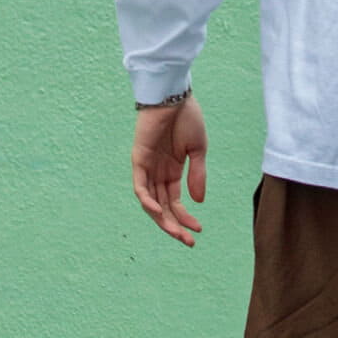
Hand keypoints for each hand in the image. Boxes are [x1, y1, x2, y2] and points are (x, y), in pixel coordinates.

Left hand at [131, 96, 207, 245]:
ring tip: (175, 232)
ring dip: (161, 218)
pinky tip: (157, 211)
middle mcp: (158, 172)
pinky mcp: (139, 159)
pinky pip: (139, 185)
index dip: (185, 218)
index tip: (198, 230)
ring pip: (150, 201)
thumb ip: (197, 175)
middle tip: (187, 241)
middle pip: (162, 207)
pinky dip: (146, 199)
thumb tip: (198, 201)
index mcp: (172, 171)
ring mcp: (147, 167)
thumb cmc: (187, 118)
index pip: (175, 202)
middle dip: (174, 225)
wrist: (174, 95)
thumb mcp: (198, 150)